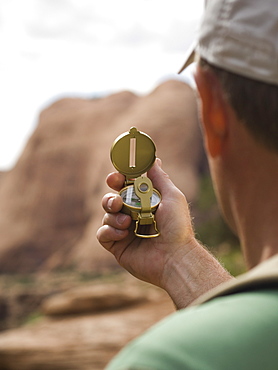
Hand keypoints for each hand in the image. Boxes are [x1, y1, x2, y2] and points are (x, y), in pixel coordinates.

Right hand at [97, 159, 231, 307]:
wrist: (175, 257)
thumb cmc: (177, 227)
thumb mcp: (172, 196)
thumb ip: (159, 178)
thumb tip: (153, 159)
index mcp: (145, 203)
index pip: (125, 187)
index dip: (118, 180)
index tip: (115, 178)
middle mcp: (133, 215)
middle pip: (112, 200)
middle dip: (110, 198)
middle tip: (118, 201)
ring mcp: (124, 231)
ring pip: (106, 215)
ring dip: (113, 215)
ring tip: (127, 221)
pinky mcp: (117, 246)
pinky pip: (102, 234)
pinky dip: (109, 230)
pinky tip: (123, 233)